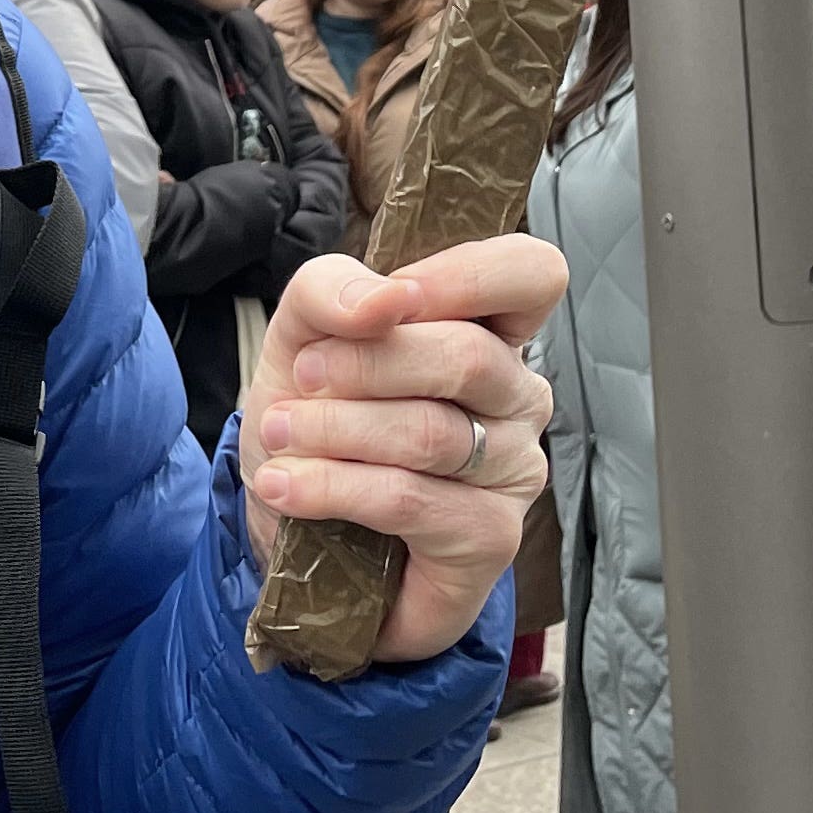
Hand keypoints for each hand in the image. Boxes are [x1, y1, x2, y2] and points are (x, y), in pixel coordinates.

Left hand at [236, 234, 562, 663]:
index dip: (467, 278)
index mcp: (487, 330)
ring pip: (431, 433)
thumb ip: (331, 291)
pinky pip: (409, 501)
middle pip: (468, 356)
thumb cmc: (314, 416)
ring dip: (335, 430)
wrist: (291, 526)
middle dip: (365, 365)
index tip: (393, 301)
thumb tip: (386, 298)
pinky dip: (332, 488)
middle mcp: (517, 396)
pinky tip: (287, 488)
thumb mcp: (299, 335)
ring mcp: (514, 470)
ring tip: (281, 435)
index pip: (531, 275)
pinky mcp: (491, 538)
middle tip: (301, 379)